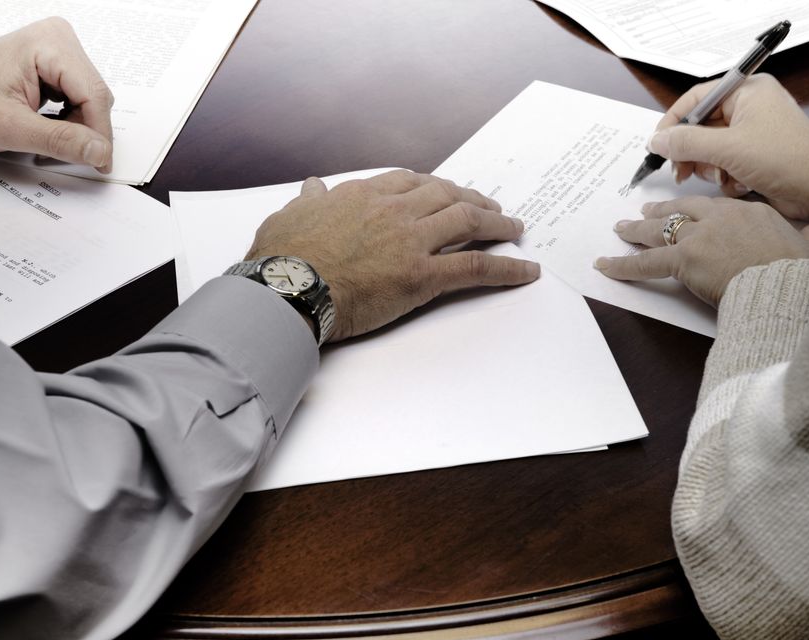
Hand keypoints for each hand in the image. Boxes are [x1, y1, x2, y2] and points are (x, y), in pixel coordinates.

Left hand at [0, 17, 114, 172]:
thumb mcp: (11, 128)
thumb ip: (60, 140)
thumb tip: (99, 151)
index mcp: (49, 45)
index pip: (94, 95)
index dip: (100, 135)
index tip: (101, 165)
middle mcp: (57, 39)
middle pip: (96, 96)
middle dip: (85, 130)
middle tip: (62, 154)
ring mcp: (57, 49)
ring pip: (90, 99)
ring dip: (77, 126)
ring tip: (46, 138)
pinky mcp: (55, 62)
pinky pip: (79, 96)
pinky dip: (69, 118)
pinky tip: (47, 126)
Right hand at [246, 170, 540, 341]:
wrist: (286, 289)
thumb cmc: (281, 259)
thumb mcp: (289, 217)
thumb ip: (308, 201)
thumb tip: (312, 187)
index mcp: (362, 195)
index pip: (409, 181)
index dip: (434, 186)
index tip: (446, 190)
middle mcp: (393, 210)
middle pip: (446, 195)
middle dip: (473, 198)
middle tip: (491, 206)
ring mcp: (411, 241)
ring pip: (467, 222)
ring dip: (496, 223)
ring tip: (514, 228)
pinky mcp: (422, 276)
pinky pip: (475, 267)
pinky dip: (506, 268)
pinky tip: (526, 270)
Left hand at [594, 196, 808, 305]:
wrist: (784, 285)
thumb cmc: (796, 272)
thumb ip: (807, 236)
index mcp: (750, 211)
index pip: (715, 206)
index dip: (696, 210)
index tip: (688, 212)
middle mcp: (720, 217)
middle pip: (683, 210)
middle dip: (662, 211)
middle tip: (645, 212)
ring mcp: (699, 235)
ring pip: (659, 229)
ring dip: (636, 230)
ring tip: (620, 229)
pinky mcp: (684, 258)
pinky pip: (645, 261)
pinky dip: (622, 264)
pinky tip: (604, 265)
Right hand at [648, 74, 808, 219]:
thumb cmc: (785, 160)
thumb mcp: (728, 149)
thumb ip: (687, 143)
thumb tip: (656, 141)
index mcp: (747, 91)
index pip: (696, 98)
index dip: (673, 121)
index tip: (657, 144)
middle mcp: (749, 107)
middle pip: (699, 126)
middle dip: (692, 152)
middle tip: (682, 171)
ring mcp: (751, 131)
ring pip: (708, 148)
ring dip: (709, 167)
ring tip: (721, 177)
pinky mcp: (753, 154)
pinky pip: (722, 161)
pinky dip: (723, 175)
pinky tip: (737, 183)